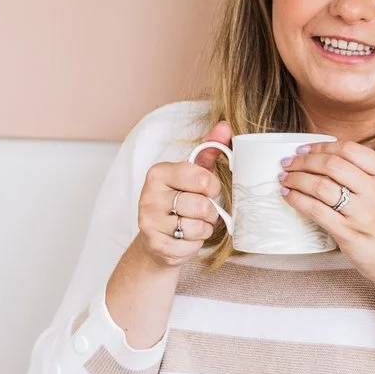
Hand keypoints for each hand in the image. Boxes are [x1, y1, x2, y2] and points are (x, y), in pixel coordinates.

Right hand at [133, 122, 230, 269]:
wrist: (157, 237)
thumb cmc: (179, 200)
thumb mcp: (193, 173)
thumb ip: (209, 149)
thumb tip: (226, 126)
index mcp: (158, 173)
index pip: (203, 178)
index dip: (213, 187)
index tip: (207, 190)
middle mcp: (148, 196)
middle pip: (202, 206)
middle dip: (210, 212)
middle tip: (201, 211)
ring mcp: (149, 223)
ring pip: (197, 228)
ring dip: (203, 229)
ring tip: (192, 224)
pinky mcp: (155, 245)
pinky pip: (191, 247)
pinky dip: (195, 245)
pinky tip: (184, 238)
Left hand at [277, 140, 374, 308]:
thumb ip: (368, 174)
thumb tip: (326, 158)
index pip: (349, 149)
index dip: (321, 146)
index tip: (305, 149)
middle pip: (332, 164)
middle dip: (304, 161)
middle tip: (288, 163)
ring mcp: (363, 214)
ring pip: (320, 186)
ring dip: (296, 179)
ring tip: (285, 179)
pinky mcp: (349, 234)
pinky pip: (315, 210)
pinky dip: (297, 199)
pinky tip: (288, 196)